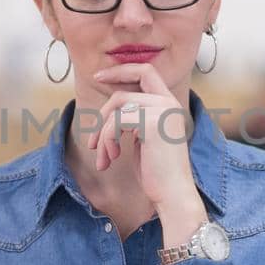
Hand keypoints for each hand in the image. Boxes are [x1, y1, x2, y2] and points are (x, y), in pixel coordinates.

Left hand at [84, 62, 197, 211]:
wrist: (172, 194)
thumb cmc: (157, 173)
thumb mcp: (143, 139)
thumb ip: (133, 119)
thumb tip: (108, 111)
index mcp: (169, 104)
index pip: (145, 71)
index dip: (120, 70)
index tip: (98, 76)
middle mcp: (168, 103)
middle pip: (124, 91)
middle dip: (102, 112)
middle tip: (91, 141)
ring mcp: (162, 111)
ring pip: (117, 108)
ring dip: (103, 134)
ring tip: (104, 158)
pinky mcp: (152, 122)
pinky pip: (116, 122)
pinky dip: (107, 140)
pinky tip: (113, 158)